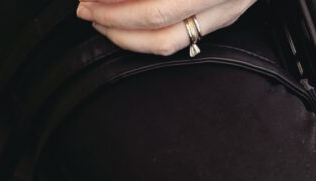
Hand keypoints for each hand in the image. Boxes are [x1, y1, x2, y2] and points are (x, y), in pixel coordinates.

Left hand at [76, 0, 256, 55]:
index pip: (156, 0)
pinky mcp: (228, 16)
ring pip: (167, 41)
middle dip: (112, 17)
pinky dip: (147, 37)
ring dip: (126, 37)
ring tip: (101, 21)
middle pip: (156, 18)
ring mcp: (228, 7)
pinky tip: (129, 26)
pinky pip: (181, 40)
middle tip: (86, 8)